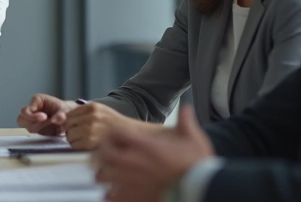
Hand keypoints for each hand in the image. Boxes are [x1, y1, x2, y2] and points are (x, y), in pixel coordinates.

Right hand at [17, 94, 77, 135]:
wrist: (70, 118)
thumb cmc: (66, 110)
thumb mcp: (65, 110)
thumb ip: (61, 115)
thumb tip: (56, 119)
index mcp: (37, 100)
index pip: (26, 109)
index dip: (32, 115)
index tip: (44, 117)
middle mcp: (32, 110)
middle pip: (21, 118)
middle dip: (32, 122)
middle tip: (46, 121)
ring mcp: (33, 120)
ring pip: (27, 126)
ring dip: (38, 128)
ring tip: (51, 125)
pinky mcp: (36, 128)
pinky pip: (33, 132)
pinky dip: (41, 132)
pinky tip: (51, 130)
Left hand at [64, 101, 137, 149]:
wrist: (133, 136)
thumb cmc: (115, 126)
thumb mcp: (101, 112)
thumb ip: (83, 113)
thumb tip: (61, 118)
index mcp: (92, 107)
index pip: (69, 114)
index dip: (70, 123)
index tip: (75, 128)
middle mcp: (91, 116)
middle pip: (67, 125)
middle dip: (71, 132)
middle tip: (81, 136)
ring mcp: (92, 128)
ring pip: (70, 135)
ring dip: (75, 140)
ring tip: (86, 141)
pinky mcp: (92, 141)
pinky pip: (75, 145)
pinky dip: (79, 147)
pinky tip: (89, 146)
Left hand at [92, 106, 213, 201]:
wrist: (199, 189)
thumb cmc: (196, 165)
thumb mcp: (193, 139)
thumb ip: (186, 121)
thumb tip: (186, 107)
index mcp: (144, 146)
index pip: (115, 133)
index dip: (114, 134)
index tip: (117, 138)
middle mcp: (133, 162)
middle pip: (103, 154)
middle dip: (102, 153)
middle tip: (107, 155)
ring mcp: (131, 181)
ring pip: (102, 176)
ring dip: (103, 174)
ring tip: (109, 174)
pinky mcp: (133, 198)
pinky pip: (110, 196)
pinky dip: (110, 194)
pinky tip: (116, 192)